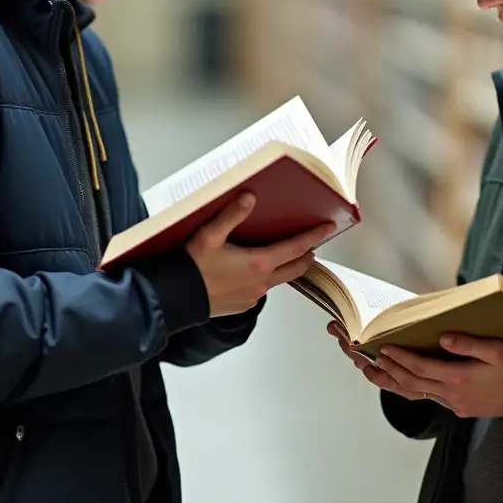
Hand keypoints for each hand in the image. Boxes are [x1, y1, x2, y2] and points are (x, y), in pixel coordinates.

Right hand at [187, 193, 331, 317]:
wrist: (174, 299)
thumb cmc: (190, 268)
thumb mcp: (209, 236)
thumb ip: (231, 215)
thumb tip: (249, 198)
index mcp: (258, 264)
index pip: (296, 248)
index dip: (314, 236)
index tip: (328, 228)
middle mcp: (260, 283)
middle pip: (295, 268)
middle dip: (307, 255)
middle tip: (314, 245)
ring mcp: (252, 296)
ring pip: (279, 279)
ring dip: (288, 267)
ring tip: (290, 256)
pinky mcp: (242, 304)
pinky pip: (262, 289)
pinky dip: (269, 277)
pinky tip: (259, 270)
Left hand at [330, 324, 502, 418]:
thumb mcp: (497, 350)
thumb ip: (468, 344)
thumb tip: (443, 338)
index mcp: (460, 378)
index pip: (421, 368)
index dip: (401, 358)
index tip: (385, 348)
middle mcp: (452, 394)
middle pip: (412, 383)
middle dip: (388, 369)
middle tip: (370, 357)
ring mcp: (454, 404)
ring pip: (415, 393)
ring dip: (392, 382)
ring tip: (372, 372)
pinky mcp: (458, 408)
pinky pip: (427, 398)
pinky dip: (409, 389)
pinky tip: (399, 382)